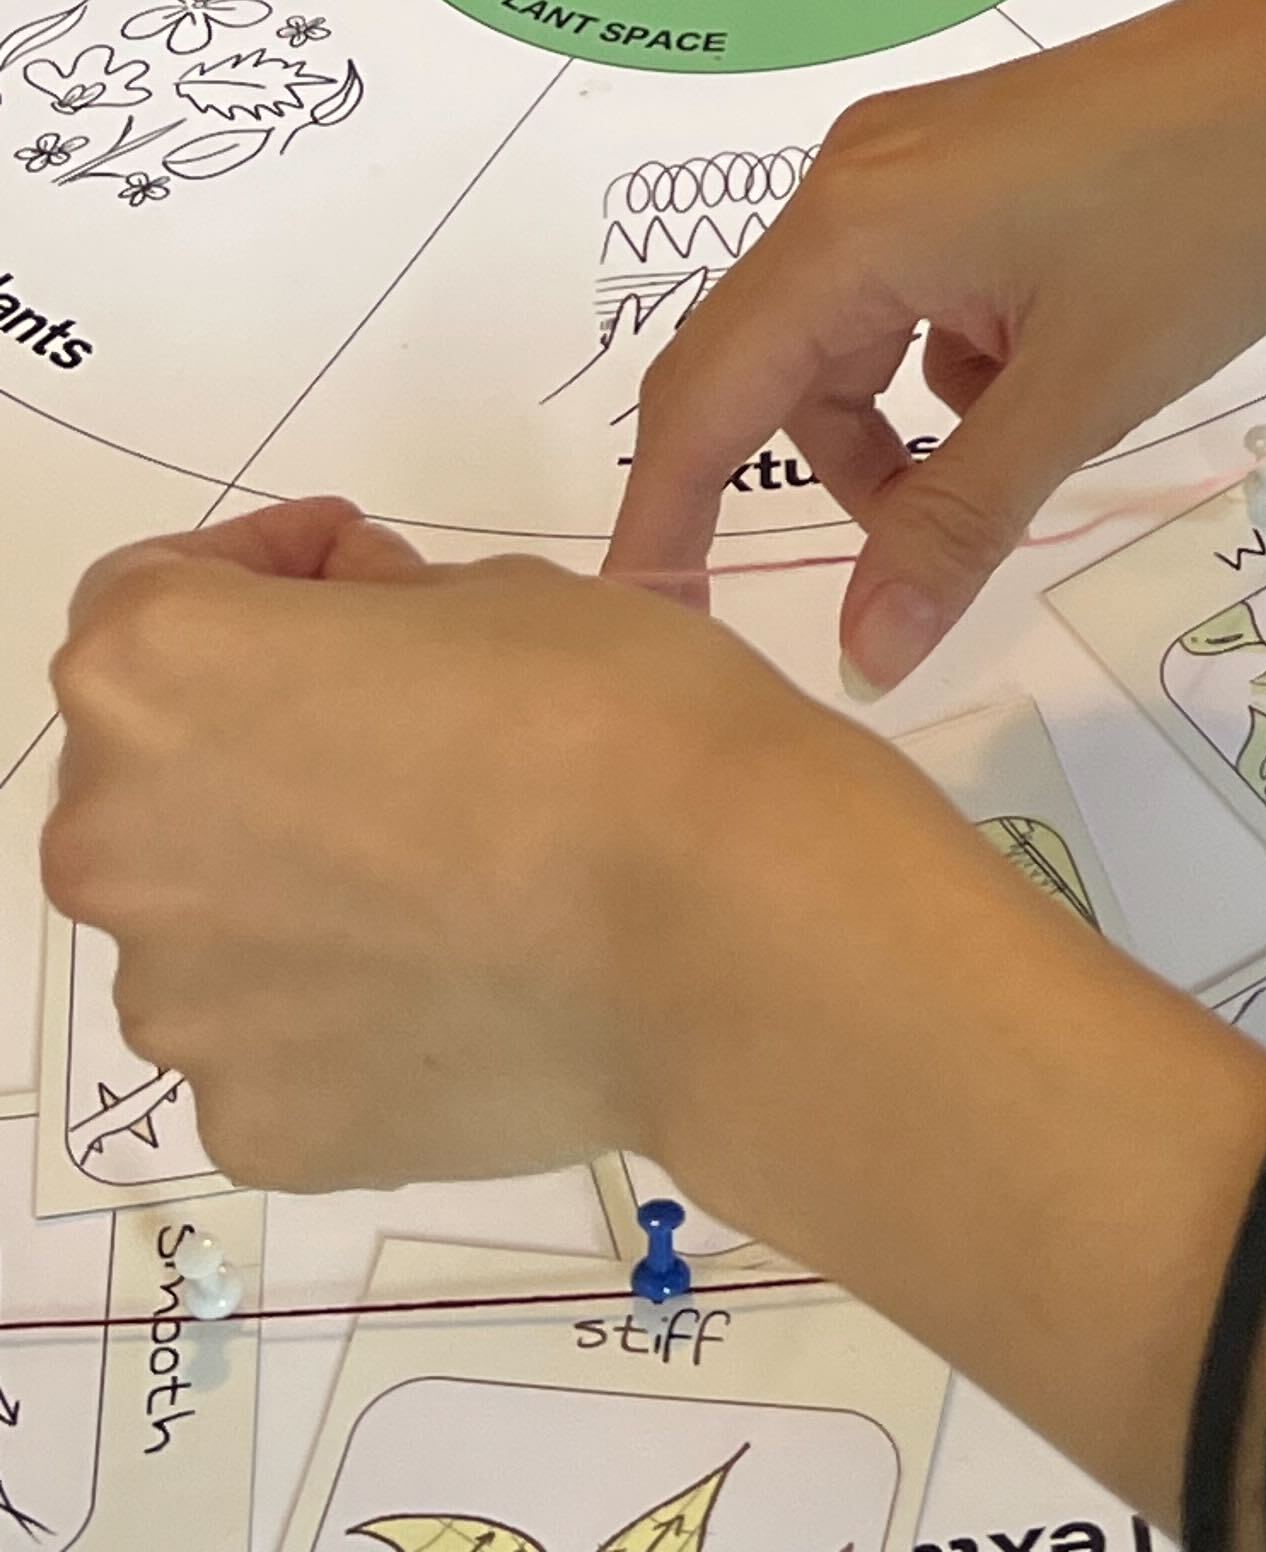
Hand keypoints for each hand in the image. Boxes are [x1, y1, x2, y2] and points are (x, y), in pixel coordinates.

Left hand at [41, 500, 878, 1191]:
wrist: (718, 924)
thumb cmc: (611, 715)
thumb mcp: (491, 587)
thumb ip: (369, 611)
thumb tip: (351, 650)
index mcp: (153, 678)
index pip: (148, 593)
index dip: (261, 569)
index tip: (350, 574)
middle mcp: (117, 845)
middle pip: (156, 774)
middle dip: (260, 735)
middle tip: (409, 730)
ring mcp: (179, 1009)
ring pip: (213, 922)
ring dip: (293, 883)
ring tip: (449, 875)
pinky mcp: (256, 1125)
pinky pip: (277, 1044)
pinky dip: (343, 1009)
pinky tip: (462, 976)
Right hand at [609, 0, 1265, 696]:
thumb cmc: (1211, 216)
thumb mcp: (1082, 394)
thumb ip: (958, 527)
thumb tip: (860, 662)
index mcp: (849, 229)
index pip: (701, 399)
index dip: (662, 523)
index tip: (654, 637)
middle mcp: (853, 182)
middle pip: (762, 361)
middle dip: (797, 482)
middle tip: (850, 597)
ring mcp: (915, 160)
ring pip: (848, 332)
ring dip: (892, 431)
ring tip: (1000, 484)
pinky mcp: (978, 158)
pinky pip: (912, 288)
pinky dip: (947, 366)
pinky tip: (1046, 386)